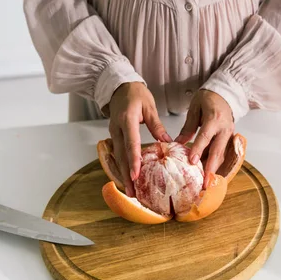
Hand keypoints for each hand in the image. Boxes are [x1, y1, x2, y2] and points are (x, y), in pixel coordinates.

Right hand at [106, 82, 171, 196]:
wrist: (118, 87)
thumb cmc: (135, 94)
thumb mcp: (149, 107)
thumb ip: (156, 125)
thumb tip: (167, 142)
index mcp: (126, 120)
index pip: (130, 144)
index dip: (134, 161)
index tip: (136, 175)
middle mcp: (117, 129)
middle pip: (121, 156)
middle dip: (126, 175)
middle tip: (132, 192)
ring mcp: (113, 133)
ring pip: (117, 158)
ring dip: (123, 175)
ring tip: (130, 191)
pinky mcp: (114, 136)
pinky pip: (117, 155)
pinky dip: (122, 168)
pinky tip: (127, 179)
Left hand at [175, 89, 233, 187]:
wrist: (225, 94)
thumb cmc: (208, 99)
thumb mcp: (195, 109)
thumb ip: (188, 127)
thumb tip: (178, 144)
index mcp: (214, 118)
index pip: (205, 136)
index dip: (199, 150)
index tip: (192, 162)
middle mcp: (224, 129)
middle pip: (217, 151)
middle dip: (210, 169)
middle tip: (204, 183)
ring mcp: (229, 135)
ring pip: (221, 155)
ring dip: (213, 170)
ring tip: (205, 183)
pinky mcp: (229, 139)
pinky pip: (222, 154)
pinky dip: (215, 164)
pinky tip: (208, 174)